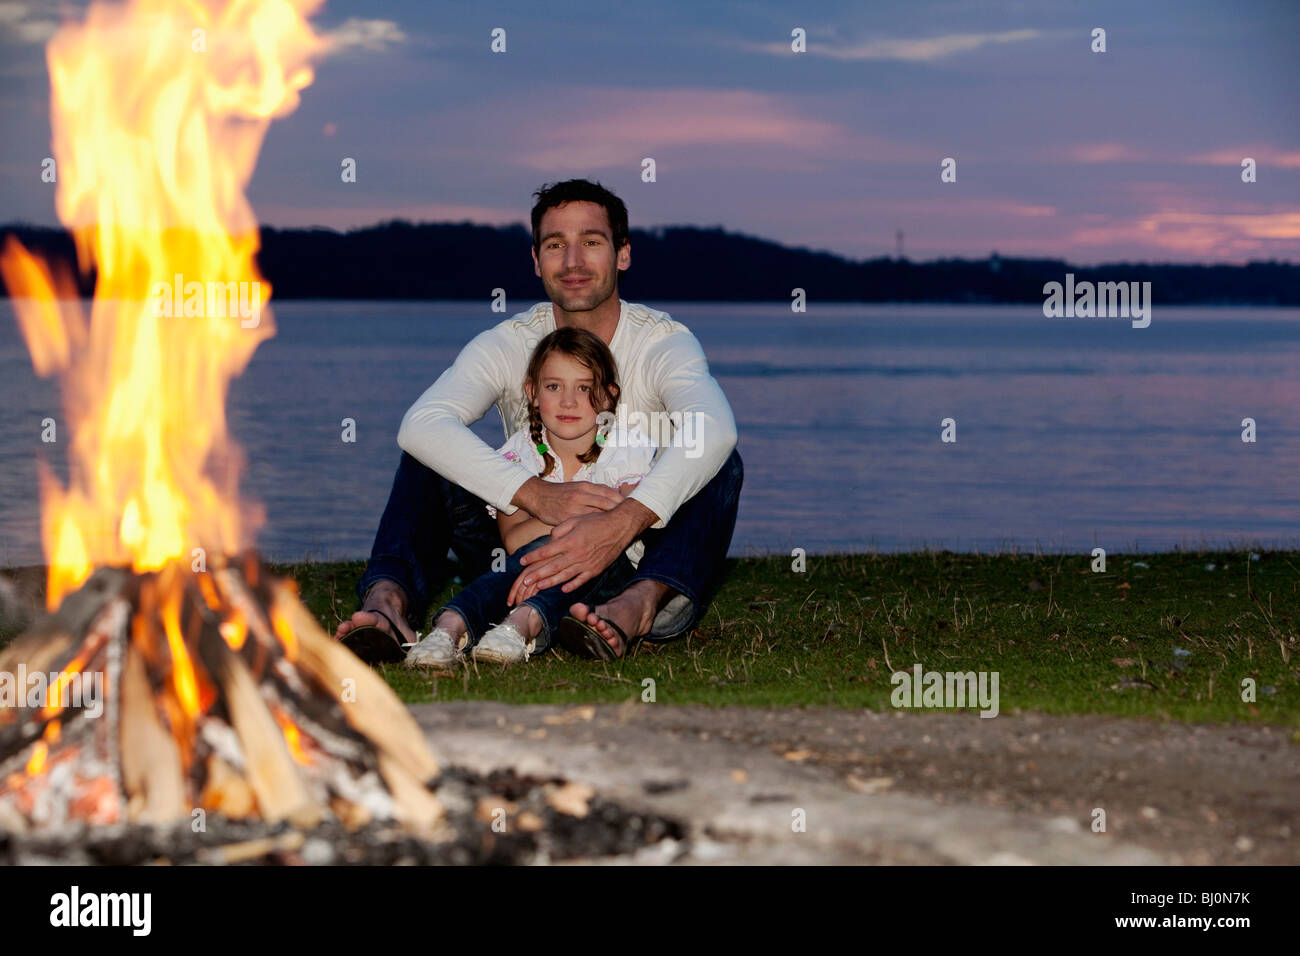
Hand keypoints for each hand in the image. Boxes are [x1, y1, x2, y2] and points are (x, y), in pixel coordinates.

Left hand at [507, 507, 637, 605]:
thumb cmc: (597, 520)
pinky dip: (572, 585)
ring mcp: (587, 564)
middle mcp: (577, 554)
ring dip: (550, 582)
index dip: (533, 557)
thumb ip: (561, 529)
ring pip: (565, 576)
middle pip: (552, 567)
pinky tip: (563, 589)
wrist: (620, 526)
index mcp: (570, 541)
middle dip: (537, 574)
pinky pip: (582, 580)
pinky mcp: (596, 569)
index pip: (546, 551)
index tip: (521, 560)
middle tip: (525, 580)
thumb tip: (550, 539)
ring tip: (538, 587)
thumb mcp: (576, 519)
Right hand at [512, 477, 623, 525]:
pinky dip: (593, 530)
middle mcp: (581, 496)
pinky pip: (583, 526)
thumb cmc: (560, 493)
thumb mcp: (578, 487)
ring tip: (620, 528)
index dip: (621, 501)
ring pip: (596, 516)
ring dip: (609, 522)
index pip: (609, 493)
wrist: (538, 497)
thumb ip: (596, 490)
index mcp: (585, 487)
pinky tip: (601, 535)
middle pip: (606, 504)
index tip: (632, 507)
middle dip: (619, 511)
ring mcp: (573, 508)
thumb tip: (615, 491)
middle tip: (631, 519)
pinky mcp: (566, 520)